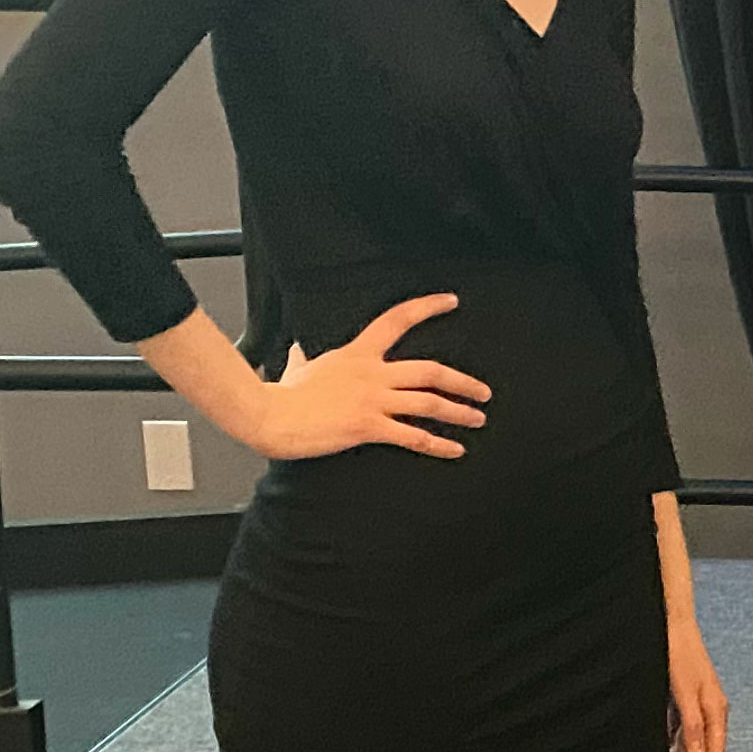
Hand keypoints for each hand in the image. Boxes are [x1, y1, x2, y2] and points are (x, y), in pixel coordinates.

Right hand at [249, 295, 489, 460]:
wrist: (268, 416)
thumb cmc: (281, 395)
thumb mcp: (297, 367)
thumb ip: (304, 357)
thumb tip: (297, 349)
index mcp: (357, 353)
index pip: (396, 320)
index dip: (426, 307)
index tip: (451, 301)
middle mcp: (371, 373)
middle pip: (429, 371)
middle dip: (462, 381)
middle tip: (484, 391)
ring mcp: (371, 399)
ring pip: (428, 402)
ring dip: (459, 412)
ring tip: (478, 419)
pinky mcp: (368, 426)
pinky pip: (413, 436)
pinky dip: (438, 445)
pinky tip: (456, 450)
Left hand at [666, 622, 727, 751]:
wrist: (671, 625)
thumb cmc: (679, 653)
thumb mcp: (684, 692)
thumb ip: (692, 725)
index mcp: (716, 709)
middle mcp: (712, 710)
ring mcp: (701, 705)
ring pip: (694, 744)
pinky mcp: (688, 699)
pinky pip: (685, 731)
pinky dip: (675, 746)